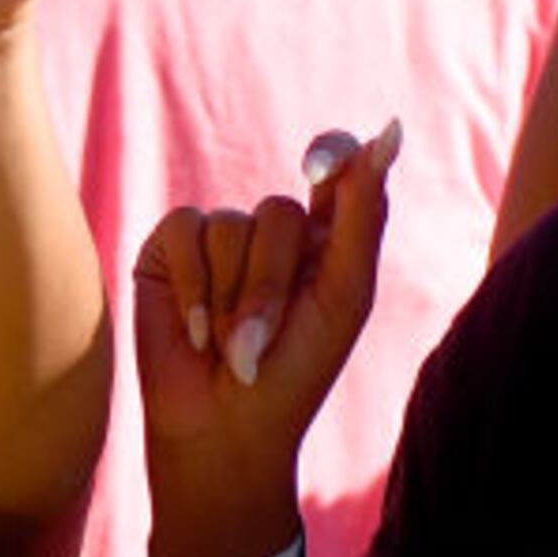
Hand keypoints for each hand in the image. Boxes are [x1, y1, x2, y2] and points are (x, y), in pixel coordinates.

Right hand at [133, 124, 401, 556]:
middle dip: (272, 286)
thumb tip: (389, 128)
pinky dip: (194, 288)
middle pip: (279, 213)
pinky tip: (195, 330)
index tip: (318, 168)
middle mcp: (269, 231)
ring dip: (233, 299)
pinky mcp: (168, 249)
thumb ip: (363, 213)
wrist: (226, 428)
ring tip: (229, 347)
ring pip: (230, 225)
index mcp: (326, 238)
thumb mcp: (343, 294)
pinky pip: (184, 231)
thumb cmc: (297, 372)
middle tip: (263, 342)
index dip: (330, 154)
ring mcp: (216, 237)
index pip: (336, 162)